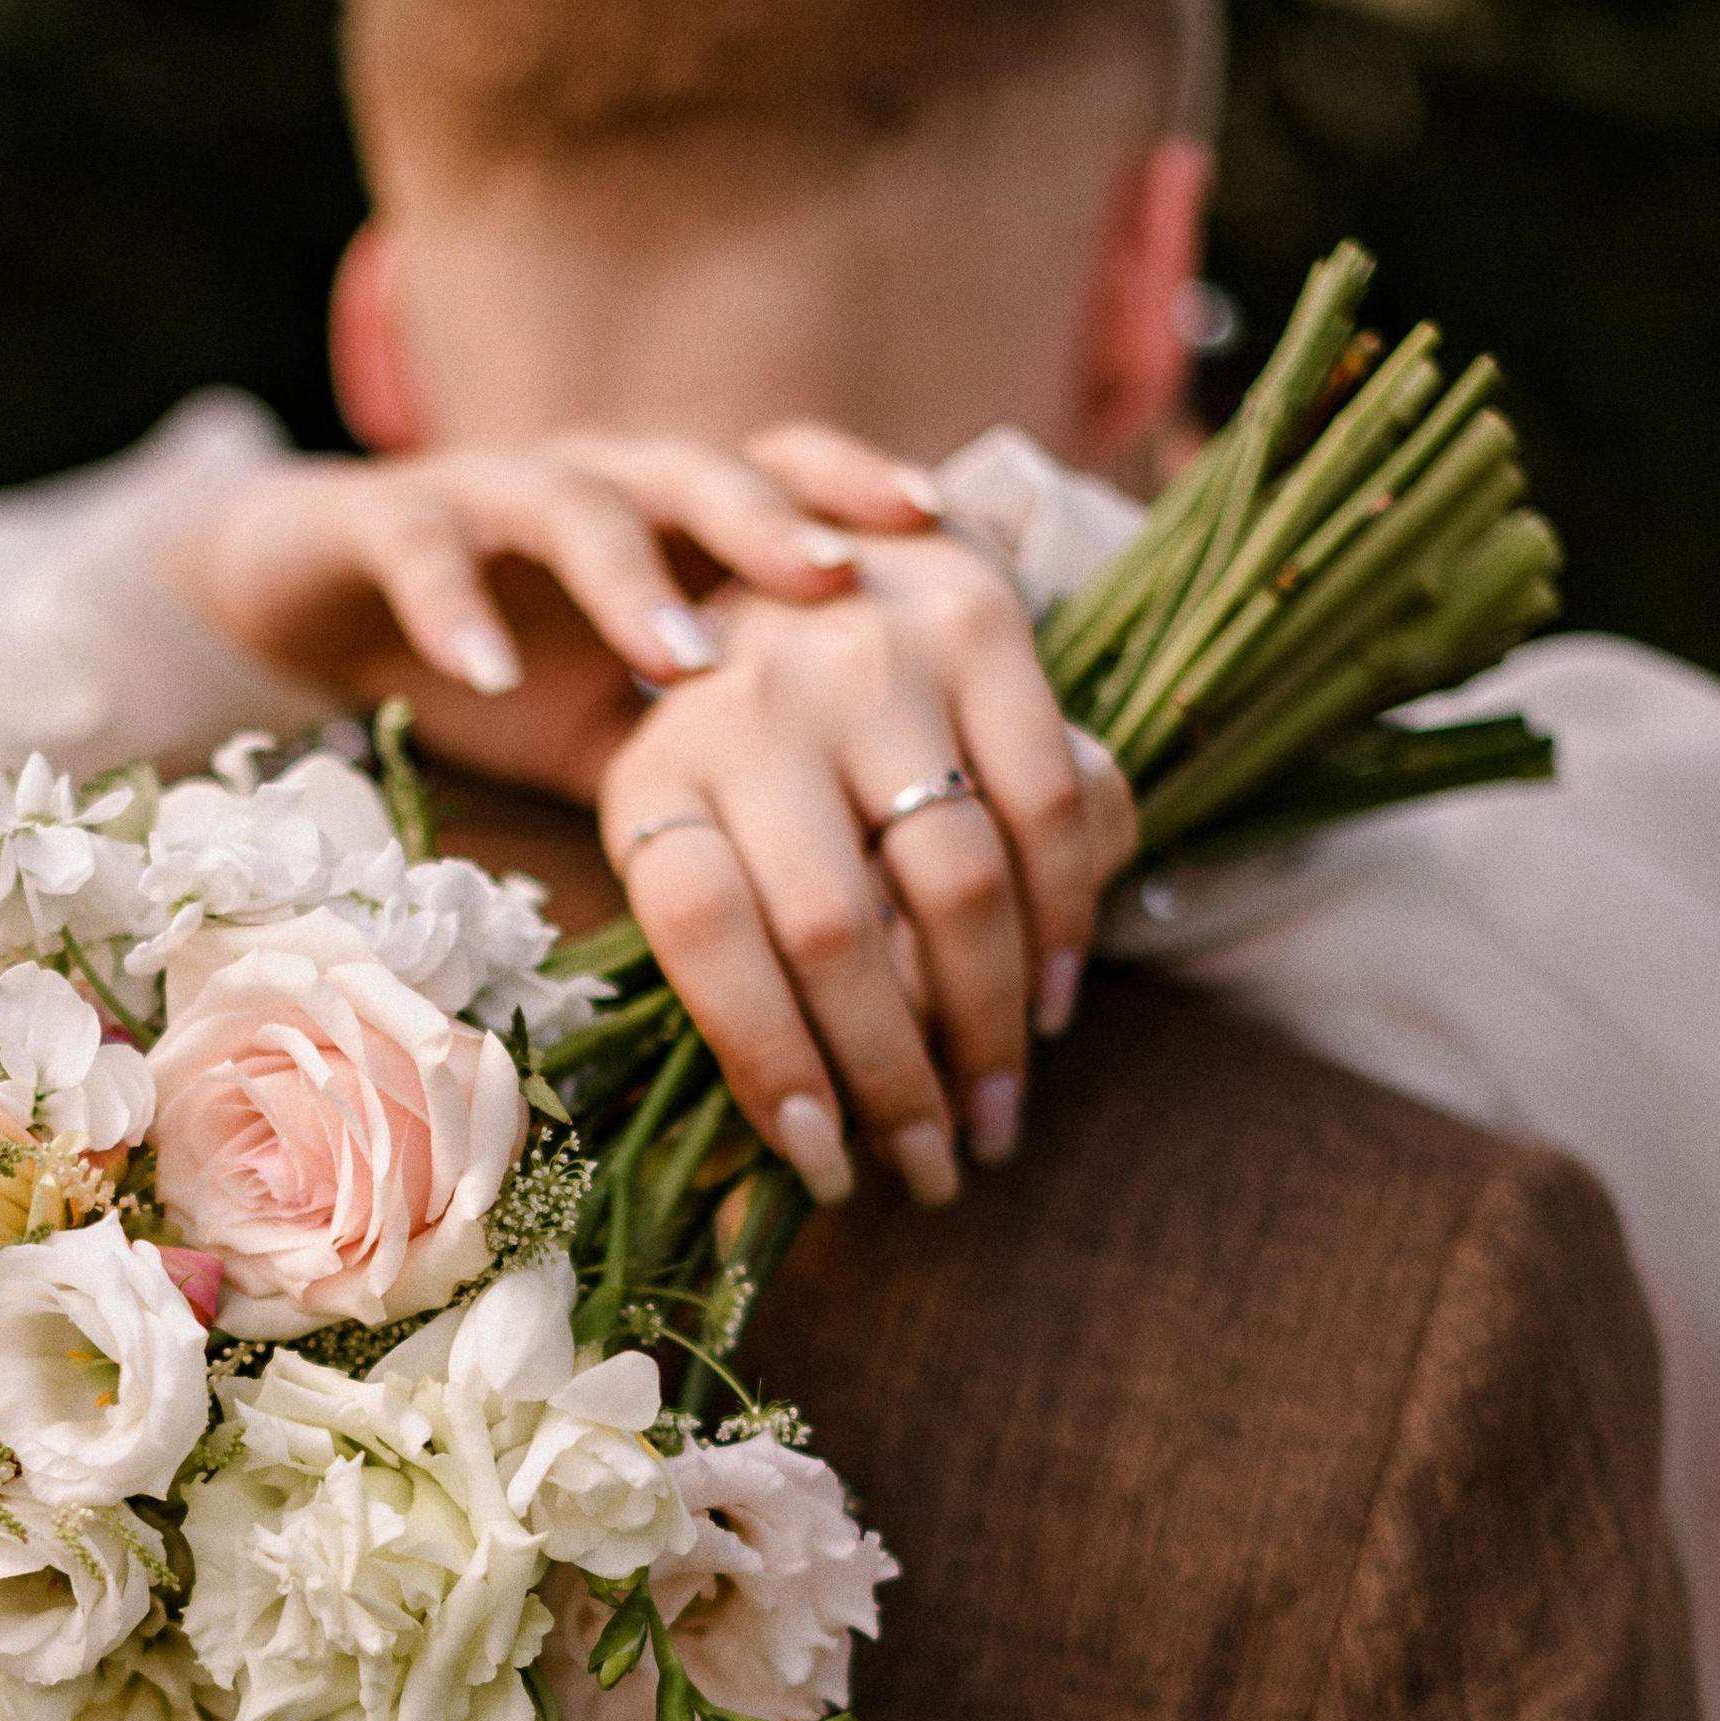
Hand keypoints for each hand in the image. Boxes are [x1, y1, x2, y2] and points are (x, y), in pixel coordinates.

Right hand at [170, 429, 946, 794]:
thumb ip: (742, 765)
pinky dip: (457, 606)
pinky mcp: (385, 524)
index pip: (788, 479)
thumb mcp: (638, 729)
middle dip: (773, 522)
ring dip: (631, 575)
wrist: (317, 603)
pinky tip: (484, 667)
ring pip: (576, 505)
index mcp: (674, 523)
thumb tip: (881, 877)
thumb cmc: (509, 669)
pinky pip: (424, 550)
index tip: (951, 539)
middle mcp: (602, 485)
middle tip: (840, 576)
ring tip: (679, 652)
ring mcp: (493, 497)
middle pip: (704, 471)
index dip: (864, 494)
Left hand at [597, 544, 1136, 1209]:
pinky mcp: (981, 624)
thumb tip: (811, 1141)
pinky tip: (1051, 1003)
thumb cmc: (742, 755)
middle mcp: (752, 703)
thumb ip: (729, 966)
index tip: (825, 1166)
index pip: (703, 932)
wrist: (803, 553)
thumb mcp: (692, 841)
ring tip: (996, 1117)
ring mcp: (871, 656)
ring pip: (957, 884)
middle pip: (836, 932)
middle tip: (935, 1167)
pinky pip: (1051, 806)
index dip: (768, 1062)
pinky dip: (1064, 923)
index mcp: (655, 772)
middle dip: (898, 1078)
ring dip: (991, 1027)